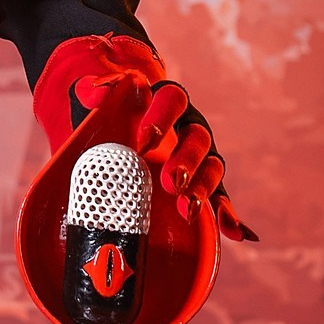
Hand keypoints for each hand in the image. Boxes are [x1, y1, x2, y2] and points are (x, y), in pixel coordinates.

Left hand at [36, 34, 257, 242]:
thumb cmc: (108, 120)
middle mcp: (188, 127)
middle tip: (170, 182)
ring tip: (189, 209)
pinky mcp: (203, 184)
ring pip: (212, 166)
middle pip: (197, 137)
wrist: (114, 138)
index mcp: (165, 102)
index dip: (162, 117)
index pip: (172, 99)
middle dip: (186, 160)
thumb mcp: (96, 105)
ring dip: (204, 187)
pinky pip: (222, 197)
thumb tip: (91, 90)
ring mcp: (200, 156)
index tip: (143, 141)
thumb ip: (92, 94)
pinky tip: (233, 232)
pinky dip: (228, 213)